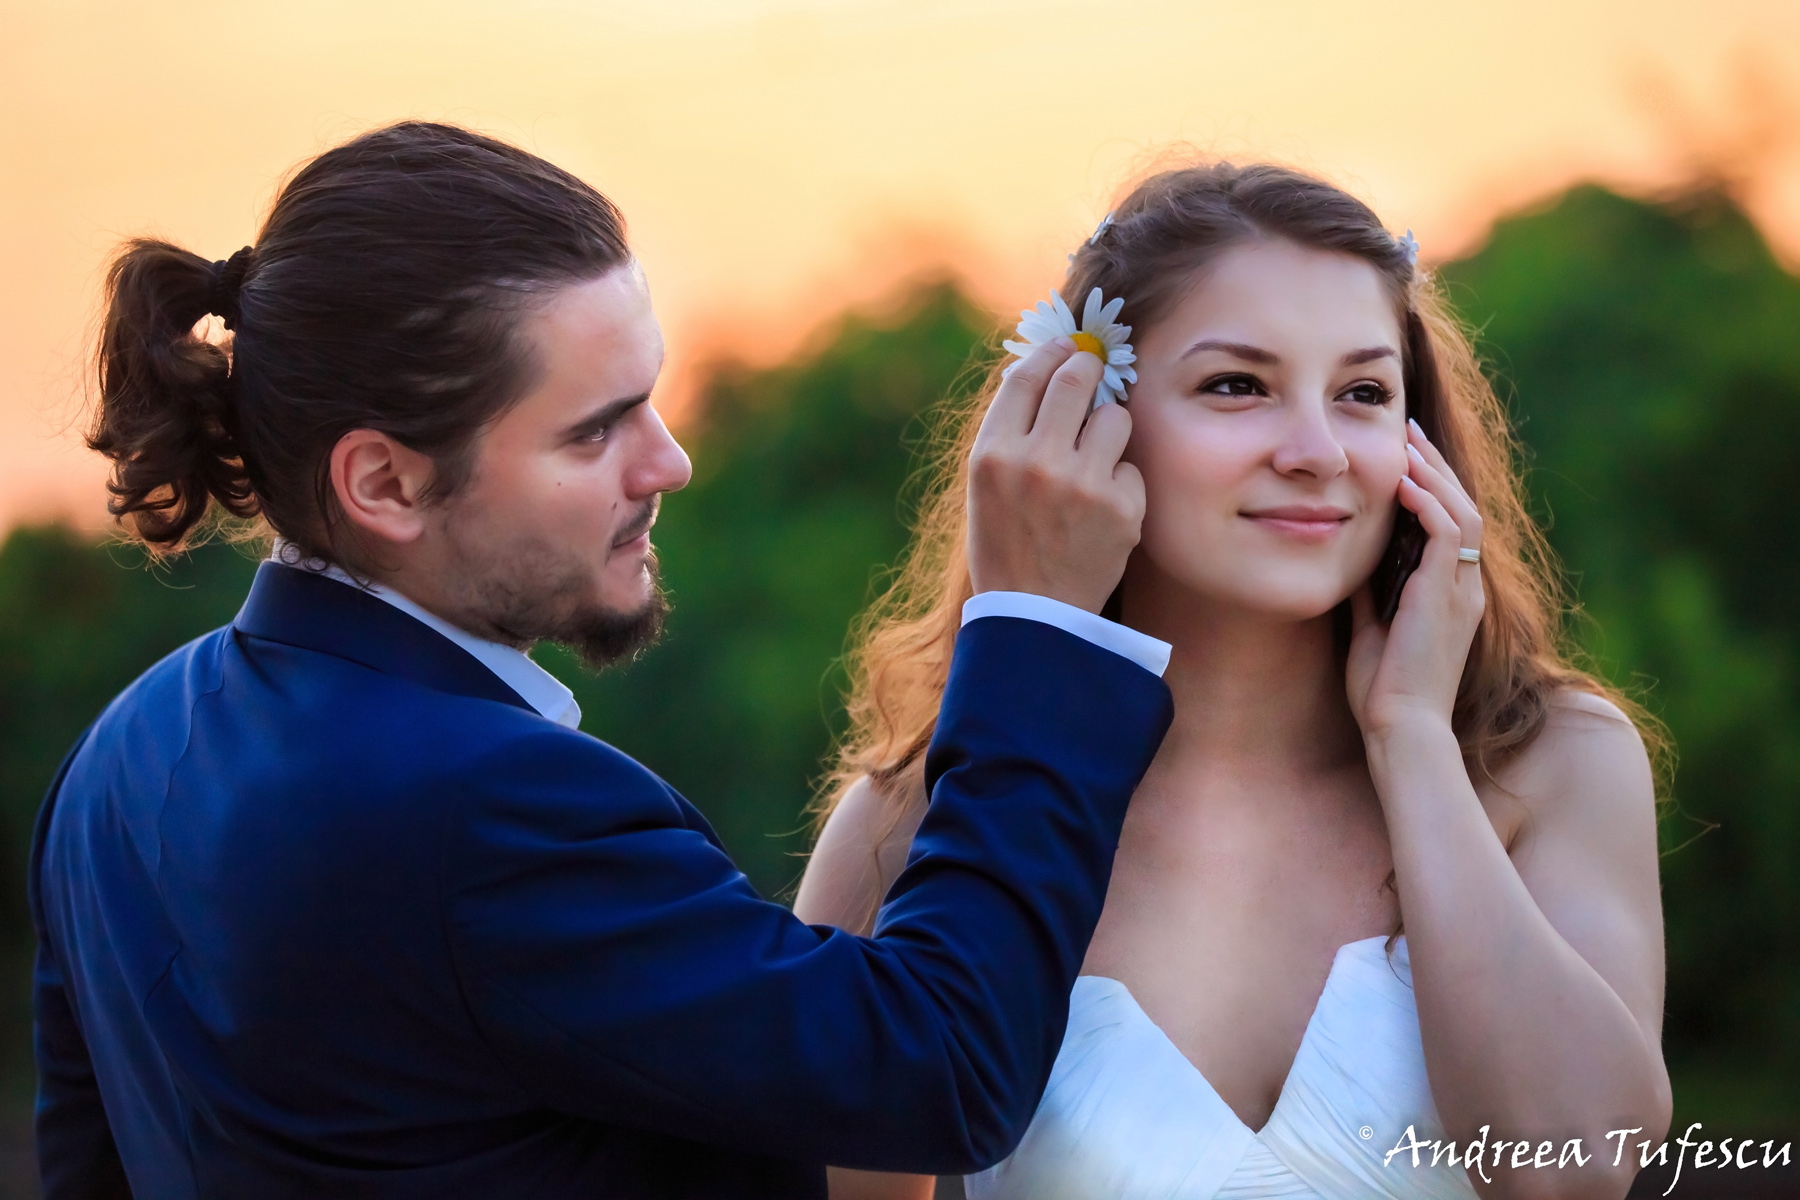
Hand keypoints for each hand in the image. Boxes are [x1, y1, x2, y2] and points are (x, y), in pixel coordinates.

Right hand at [966, 338, 1144, 612]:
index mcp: (991, 455)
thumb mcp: (987, 486)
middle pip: (1076, 379)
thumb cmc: (1007, 544)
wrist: (1034, 618)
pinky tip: (1102, 509)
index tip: (1066, 346)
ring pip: (1114, 417)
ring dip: (1109, 427)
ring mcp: (1081, 484)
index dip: (1050, 353)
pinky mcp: (1120, 507)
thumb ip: (1011, 431)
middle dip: (1090, 367)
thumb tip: (1047, 366)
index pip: (1026, 377)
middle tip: (1094, 369)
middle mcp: (1034, 463)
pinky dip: (1121, 480)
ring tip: (1094, 457)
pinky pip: (1131, 465)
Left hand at [1346, 420, 1484, 737]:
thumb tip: (1350, 559)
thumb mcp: (1371, 627)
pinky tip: (1403, 480)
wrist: (1400, 727)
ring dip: (1433, 475)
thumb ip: (1370, 592)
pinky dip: (1427, 502)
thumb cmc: (1383, 690)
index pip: (1449, 525)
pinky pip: (1447, 534)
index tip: (1403, 455)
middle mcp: (1463, 588)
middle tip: (1409, 431)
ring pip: (1460, 513)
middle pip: (1461, 508)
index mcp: (1449, 595)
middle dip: (1435, 466)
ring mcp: (1460, 591)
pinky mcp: (1447, 595)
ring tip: (1407, 443)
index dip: (1430, 486)